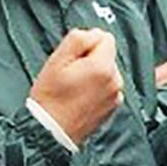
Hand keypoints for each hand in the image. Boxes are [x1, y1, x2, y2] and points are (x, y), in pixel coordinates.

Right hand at [30, 28, 122, 144]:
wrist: (51, 132)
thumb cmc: (50, 98)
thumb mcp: (57, 60)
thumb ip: (78, 39)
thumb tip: (93, 33)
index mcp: (103, 67)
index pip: (105, 37)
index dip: (86, 43)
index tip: (72, 58)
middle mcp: (115, 81)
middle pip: (106, 54)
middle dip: (90, 58)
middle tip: (70, 74)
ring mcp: (115, 95)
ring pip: (107, 70)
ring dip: (93, 73)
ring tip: (74, 87)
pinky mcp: (113, 107)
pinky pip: (107, 86)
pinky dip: (96, 88)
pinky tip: (80, 97)